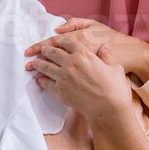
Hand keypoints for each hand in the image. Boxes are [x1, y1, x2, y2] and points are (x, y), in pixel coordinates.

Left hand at [25, 18, 148, 82]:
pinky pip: (46, 83)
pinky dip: (41, 80)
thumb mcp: (115, 67)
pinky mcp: (60, 91)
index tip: (55, 41)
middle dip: (45, 50)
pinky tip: (39, 79)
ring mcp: (63, 77)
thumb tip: (104, 47)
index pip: (67, 42)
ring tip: (33, 63)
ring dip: (38, 63)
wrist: (108, 108)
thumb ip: (107, 56)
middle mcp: (71, 63)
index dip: (60, 41)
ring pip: (45, 66)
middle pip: (53, 52)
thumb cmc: (115, 88)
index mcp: (84, 54)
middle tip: (40, 50)